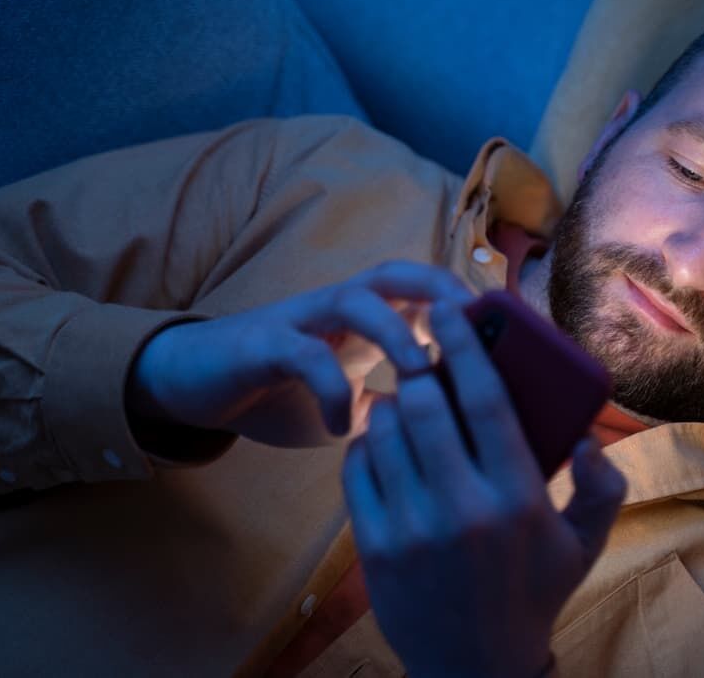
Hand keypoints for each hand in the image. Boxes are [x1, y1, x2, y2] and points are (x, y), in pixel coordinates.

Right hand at [126, 261, 472, 445]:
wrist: (194, 390)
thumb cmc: (280, 394)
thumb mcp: (350, 403)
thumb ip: (392, 408)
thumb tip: (451, 430)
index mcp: (364, 319)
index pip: (422, 290)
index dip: (465, 299)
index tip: (508, 328)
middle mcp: (336, 308)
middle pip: (395, 273)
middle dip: (438, 289)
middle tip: (474, 326)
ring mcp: (300, 320)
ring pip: (355, 300)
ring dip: (395, 332)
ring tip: (420, 373)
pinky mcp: (263, 343)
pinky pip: (303, 355)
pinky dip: (332, 389)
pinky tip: (346, 426)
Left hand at [341, 300, 626, 677]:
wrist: (473, 669)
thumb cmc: (533, 594)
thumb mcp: (583, 545)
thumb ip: (602, 489)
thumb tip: (589, 437)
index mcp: (517, 499)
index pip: (487, 402)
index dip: (466, 346)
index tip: (451, 308)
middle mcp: (462, 508)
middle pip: (426, 404)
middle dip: (420, 366)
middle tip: (422, 354)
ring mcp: (410, 528)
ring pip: (385, 429)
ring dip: (391, 402)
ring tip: (406, 403)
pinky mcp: (372, 545)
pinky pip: (356, 467)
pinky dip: (366, 443)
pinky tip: (385, 445)